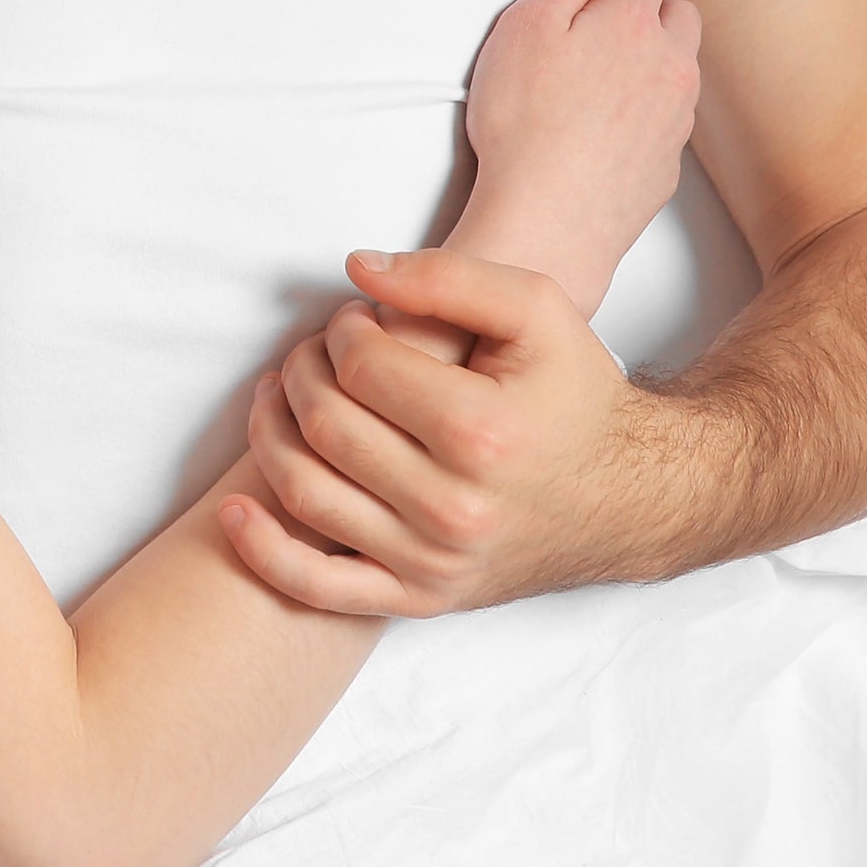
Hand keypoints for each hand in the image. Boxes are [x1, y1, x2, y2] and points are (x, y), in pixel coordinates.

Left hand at [217, 249, 665, 616]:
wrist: (630, 499)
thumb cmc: (576, 396)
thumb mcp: (538, 311)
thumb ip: (448, 275)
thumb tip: (356, 268)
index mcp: (482, 433)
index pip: (359, 368)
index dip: (340, 332)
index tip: (355, 323)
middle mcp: (455, 508)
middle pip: (326, 426)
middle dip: (303, 373)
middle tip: (317, 353)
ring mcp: (434, 562)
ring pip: (307, 493)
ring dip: (272, 433)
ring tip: (283, 396)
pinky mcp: (421, 598)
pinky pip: (319, 588)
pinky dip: (263, 550)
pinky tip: (235, 509)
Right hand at [453, 0, 699, 318]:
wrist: (547, 222)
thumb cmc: (523, 124)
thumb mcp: (527, 25)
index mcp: (634, 21)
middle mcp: (671, 64)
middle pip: (677, 10)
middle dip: (642, 6)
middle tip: (587, 27)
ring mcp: (676, 117)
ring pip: (678, 64)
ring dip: (649, 57)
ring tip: (593, 78)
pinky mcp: (668, 163)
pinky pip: (668, 116)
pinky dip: (644, 109)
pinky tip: (599, 126)